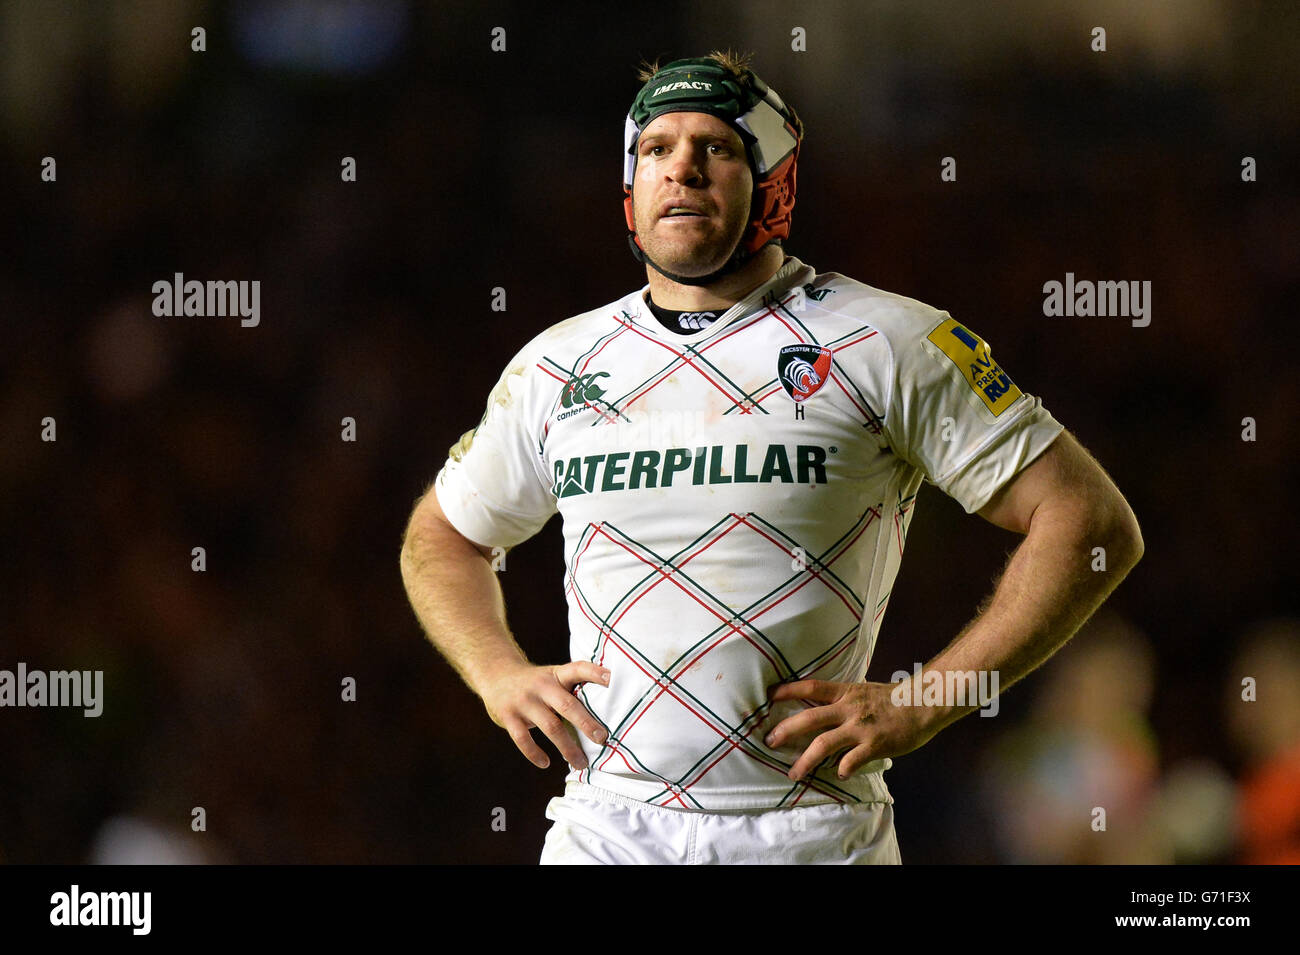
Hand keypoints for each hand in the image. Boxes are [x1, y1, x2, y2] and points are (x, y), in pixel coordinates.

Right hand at [480, 660, 610, 770]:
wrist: (496, 674)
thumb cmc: (535, 683)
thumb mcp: (553, 677)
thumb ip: (572, 691)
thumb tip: (604, 717)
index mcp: (557, 675)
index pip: (578, 669)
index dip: (595, 673)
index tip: (611, 679)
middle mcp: (541, 686)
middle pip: (567, 705)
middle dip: (586, 723)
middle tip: (602, 739)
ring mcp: (524, 701)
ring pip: (550, 727)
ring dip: (567, 748)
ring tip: (581, 764)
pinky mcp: (508, 716)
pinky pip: (523, 739)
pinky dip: (535, 753)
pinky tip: (546, 763)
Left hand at [764, 679, 942, 781]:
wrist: (924, 703)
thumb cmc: (894, 699)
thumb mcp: (864, 691)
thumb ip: (843, 700)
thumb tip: (824, 710)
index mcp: (845, 692)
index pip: (810, 687)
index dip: (787, 690)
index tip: (768, 697)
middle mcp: (848, 708)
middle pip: (809, 718)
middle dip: (785, 730)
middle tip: (769, 742)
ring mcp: (860, 727)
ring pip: (824, 743)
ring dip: (805, 760)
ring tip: (793, 773)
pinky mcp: (874, 744)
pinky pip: (851, 760)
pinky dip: (841, 769)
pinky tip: (838, 775)